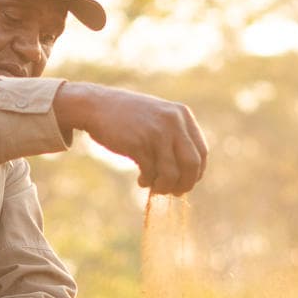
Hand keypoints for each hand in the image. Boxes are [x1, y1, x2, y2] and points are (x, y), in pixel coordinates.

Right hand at [55, 83, 207, 194]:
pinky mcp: (138, 143)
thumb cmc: (128, 117)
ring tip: (153, 185)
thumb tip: (189, 173)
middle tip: (174, 191)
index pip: (201, 152)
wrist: (96, 106)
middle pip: (192, 164)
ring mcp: (156, 132)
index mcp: (182, 115)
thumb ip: (176, 137)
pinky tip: (141, 179)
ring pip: (171, 173)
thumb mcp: (159, 118)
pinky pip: (151, 172)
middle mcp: (173, 122)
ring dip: (163, 186)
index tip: (186, 181)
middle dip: (184, 183)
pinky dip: (148, 181)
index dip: (197, 173)